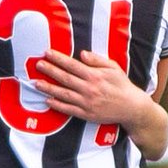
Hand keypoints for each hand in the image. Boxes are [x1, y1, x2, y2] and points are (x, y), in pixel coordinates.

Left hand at [32, 48, 167, 157]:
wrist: (131, 107)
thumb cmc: (122, 85)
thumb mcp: (113, 67)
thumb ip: (97, 60)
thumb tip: (81, 54)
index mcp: (95, 75)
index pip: (72, 65)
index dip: (59, 59)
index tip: (47, 53)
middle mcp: (89, 88)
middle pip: (65, 78)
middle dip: (50, 70)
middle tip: (38, 64)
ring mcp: (86, 102)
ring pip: (64, 94)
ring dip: (49, 88)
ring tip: (36, 83)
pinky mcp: (86, 114)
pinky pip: (68, 109)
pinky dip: (57, 105)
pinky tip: (48, 100)